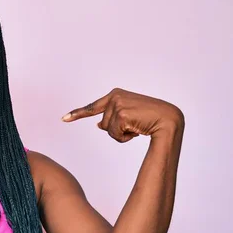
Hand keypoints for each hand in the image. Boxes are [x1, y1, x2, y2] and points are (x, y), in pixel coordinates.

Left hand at [61, 88, 183, 142]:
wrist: (168, 120)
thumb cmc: (150, 119)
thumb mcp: (128, 117)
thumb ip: (112, 119)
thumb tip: (98, 124)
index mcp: (115, 94)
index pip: (92, 107)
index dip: (77, 114)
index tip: (64, 119)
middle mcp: (114, 96)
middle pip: (103, 124)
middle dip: (117, 130)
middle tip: (136, 124)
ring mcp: (117, 104)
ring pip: (108, 131)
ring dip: (122, 134)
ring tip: (138, 126)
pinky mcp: (121, 113)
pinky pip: (115, 134)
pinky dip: (126, 137)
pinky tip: (138, 129)